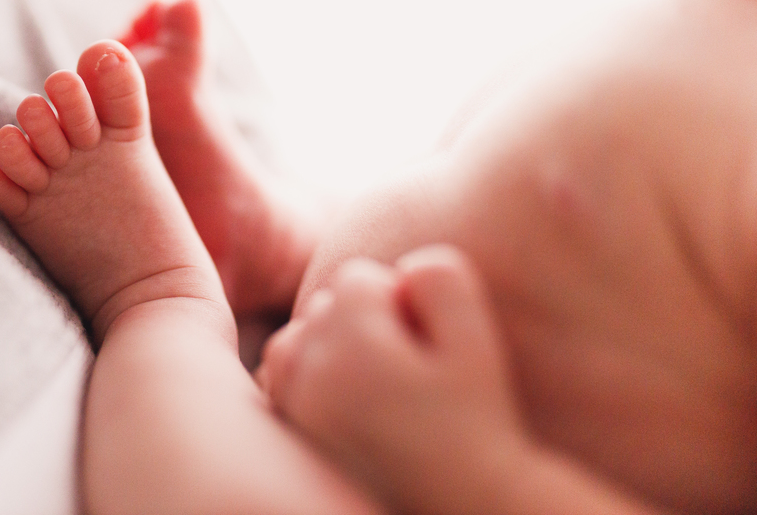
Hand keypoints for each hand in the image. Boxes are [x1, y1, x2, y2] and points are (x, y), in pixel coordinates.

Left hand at [257, 246, 529, 514]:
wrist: (461, 496)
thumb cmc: (476, 418)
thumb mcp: (476, 339)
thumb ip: (441, 279)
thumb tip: (402, 265)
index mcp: (354, 347)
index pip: (358, 278)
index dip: (399, 300)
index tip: (424, 344)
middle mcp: (311, 377)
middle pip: (323, 304)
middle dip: (362, 320)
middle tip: (407, 369)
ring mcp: (294, 407)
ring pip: (297, 335)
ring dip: (329, 344)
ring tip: (378, 382)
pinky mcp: (289, 431)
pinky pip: (280, 374)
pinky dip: (306, 373)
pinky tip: (349, 397)